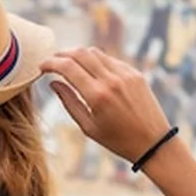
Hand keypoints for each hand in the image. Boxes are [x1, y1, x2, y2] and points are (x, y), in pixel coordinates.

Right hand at [40, 47, 171, 162]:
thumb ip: (69, 102)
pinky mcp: (135, 74)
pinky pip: (111, 59)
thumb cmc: (118, 140)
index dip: (51, 63)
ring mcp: (126, 74)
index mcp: (97, 95)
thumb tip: (54, 83)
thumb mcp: (88, 127)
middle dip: (62, 54)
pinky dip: (97, 61)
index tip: (42, 66)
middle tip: (52, 61)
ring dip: (79, 55)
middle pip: (80, 53)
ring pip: (96, 52)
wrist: (154, 142)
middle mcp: (112, 80)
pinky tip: (91, 70)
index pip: (68, 67)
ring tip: (69, 64)